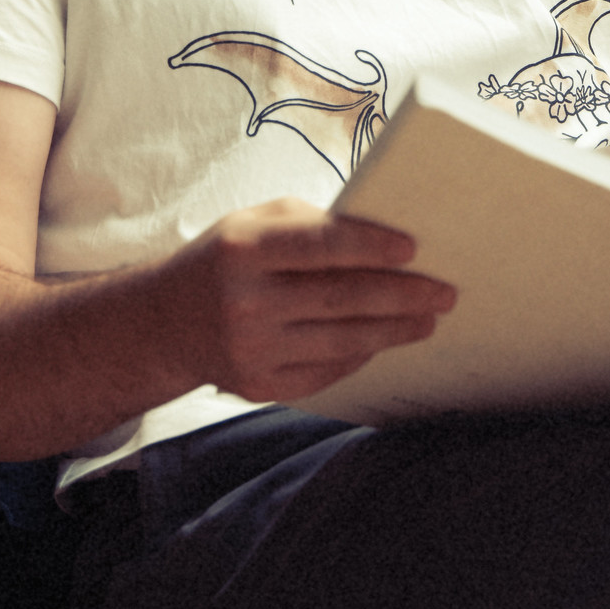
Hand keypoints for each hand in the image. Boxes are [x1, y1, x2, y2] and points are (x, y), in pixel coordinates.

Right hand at [168, 198, 456, 401]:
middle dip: (401, 295)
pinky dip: (358, 354)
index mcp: (244, 248)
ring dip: (393, 330)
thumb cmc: (228, 257)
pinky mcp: (256, 386)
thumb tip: (381, 236)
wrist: (164, 321)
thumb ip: (311, 224)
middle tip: (444, 291)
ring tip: (428, 318)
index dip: (369, 246)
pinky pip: (323, 371)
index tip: (413, 248)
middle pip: (339, 298)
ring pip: (340, 340)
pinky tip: (383, 340)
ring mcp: (250, 350)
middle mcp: (244, 301)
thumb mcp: (255, 222)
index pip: (319, 245)